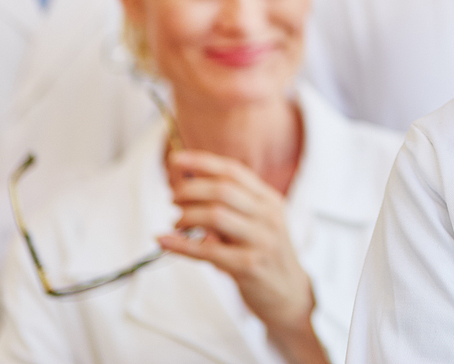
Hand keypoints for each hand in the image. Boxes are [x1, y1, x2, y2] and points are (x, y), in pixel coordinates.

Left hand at [159, 151, 326, 363]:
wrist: (289, 293)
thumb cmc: (266, 255)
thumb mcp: (259, 223)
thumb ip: (234, 206)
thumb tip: (190, 188)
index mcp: (270, 200)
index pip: (234, 172)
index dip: (202, 162)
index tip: (176, 159)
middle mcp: (268, 216)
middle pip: (222, 190)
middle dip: (189, 190)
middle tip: (173, 199)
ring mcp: (260, 240)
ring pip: (215, 215)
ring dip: (186, 216)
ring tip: (176, 223)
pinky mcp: (248, 265)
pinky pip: (207, 250)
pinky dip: (180, 245)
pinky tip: (163, 240)